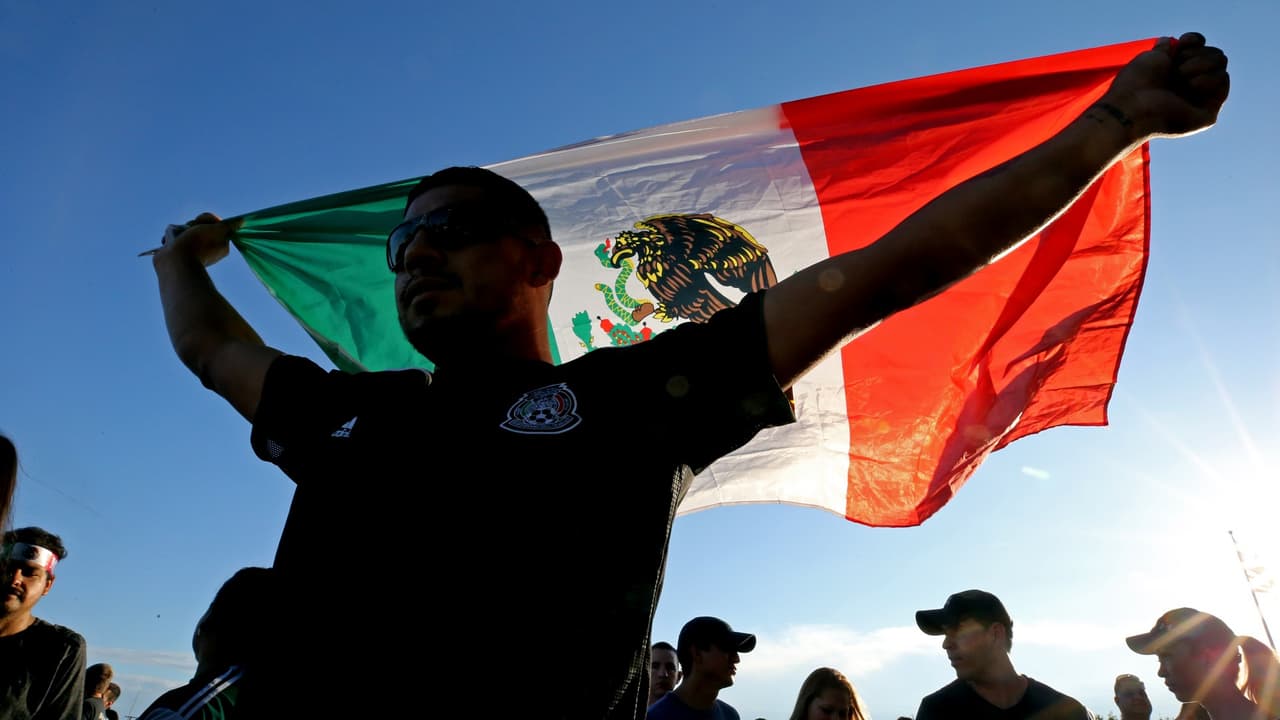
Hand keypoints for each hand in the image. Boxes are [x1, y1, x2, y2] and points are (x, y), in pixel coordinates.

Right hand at [152, 212, 239, 266]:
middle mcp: (208, 248)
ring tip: (178, 237)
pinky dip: (171, 236)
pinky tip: (169, 241)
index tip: (202, 224)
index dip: (206, 219)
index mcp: (221, 244)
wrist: (175, 261)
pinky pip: (175, 237)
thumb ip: (230, 225)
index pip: (213, 222)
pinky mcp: (178, 252)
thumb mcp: (218, 230)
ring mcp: (192, 250)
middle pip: (199, 225)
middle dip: (192, 224)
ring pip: (186, 230)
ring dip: (180, 230)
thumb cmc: (198, 244)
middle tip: (190, 232)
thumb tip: (242, 221)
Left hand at [1103, 32, 1229, 140]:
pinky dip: (1208, 80)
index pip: (1200, 46)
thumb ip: (1164, 50)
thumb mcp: (1151, 58)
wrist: (1132, 106)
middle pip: (1214, 54)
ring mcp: (1199, 100)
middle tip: (1177, 69)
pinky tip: (1192, 86)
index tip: (1180, 43)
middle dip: (1197, 55)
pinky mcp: (1207, 114)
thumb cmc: (1135, 84)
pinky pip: (1222, 83)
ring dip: (1200, 66)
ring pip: (1220, 65)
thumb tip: (1167, 41)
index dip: (1193, 40)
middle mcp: (1188, 87)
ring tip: (1181, 78)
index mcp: (1175, 73)